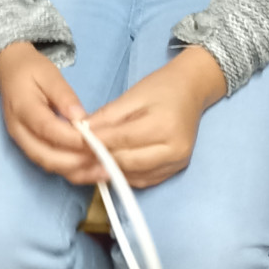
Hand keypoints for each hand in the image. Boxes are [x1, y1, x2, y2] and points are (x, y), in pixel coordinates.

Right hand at [0, 42, 97, 182]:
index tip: (98, 142)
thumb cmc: (31, 70)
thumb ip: (65, 96)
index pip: (48, 130)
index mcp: (23, 109)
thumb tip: (80, 118)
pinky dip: (70, 170)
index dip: (73, 140)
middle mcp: (20, 131)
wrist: (10, 72)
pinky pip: (49, 163)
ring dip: (75, 171)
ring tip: (103, 171)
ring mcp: (22, 142)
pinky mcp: (30, 147)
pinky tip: (90, 169)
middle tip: (105, 162)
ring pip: (48, 165)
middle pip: (46, 156)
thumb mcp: (50, 74)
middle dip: (77, 163)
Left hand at [81, 47, 224, 188]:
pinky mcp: (176, 170)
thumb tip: (82, 132)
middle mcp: (175, 149)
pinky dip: (125, 176)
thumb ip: (108, 116)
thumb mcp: (133, 95)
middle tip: (78, 156)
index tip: (76, 143)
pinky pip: (144, 181)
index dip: (97, 144)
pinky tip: (113, 166)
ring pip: (134, 176)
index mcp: (164, 125)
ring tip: (91, 162)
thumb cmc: (162, 87)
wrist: (192, 89)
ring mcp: (178, 163)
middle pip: (128, 163)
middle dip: (100, 160)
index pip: (123, 140)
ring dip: (111, 171)